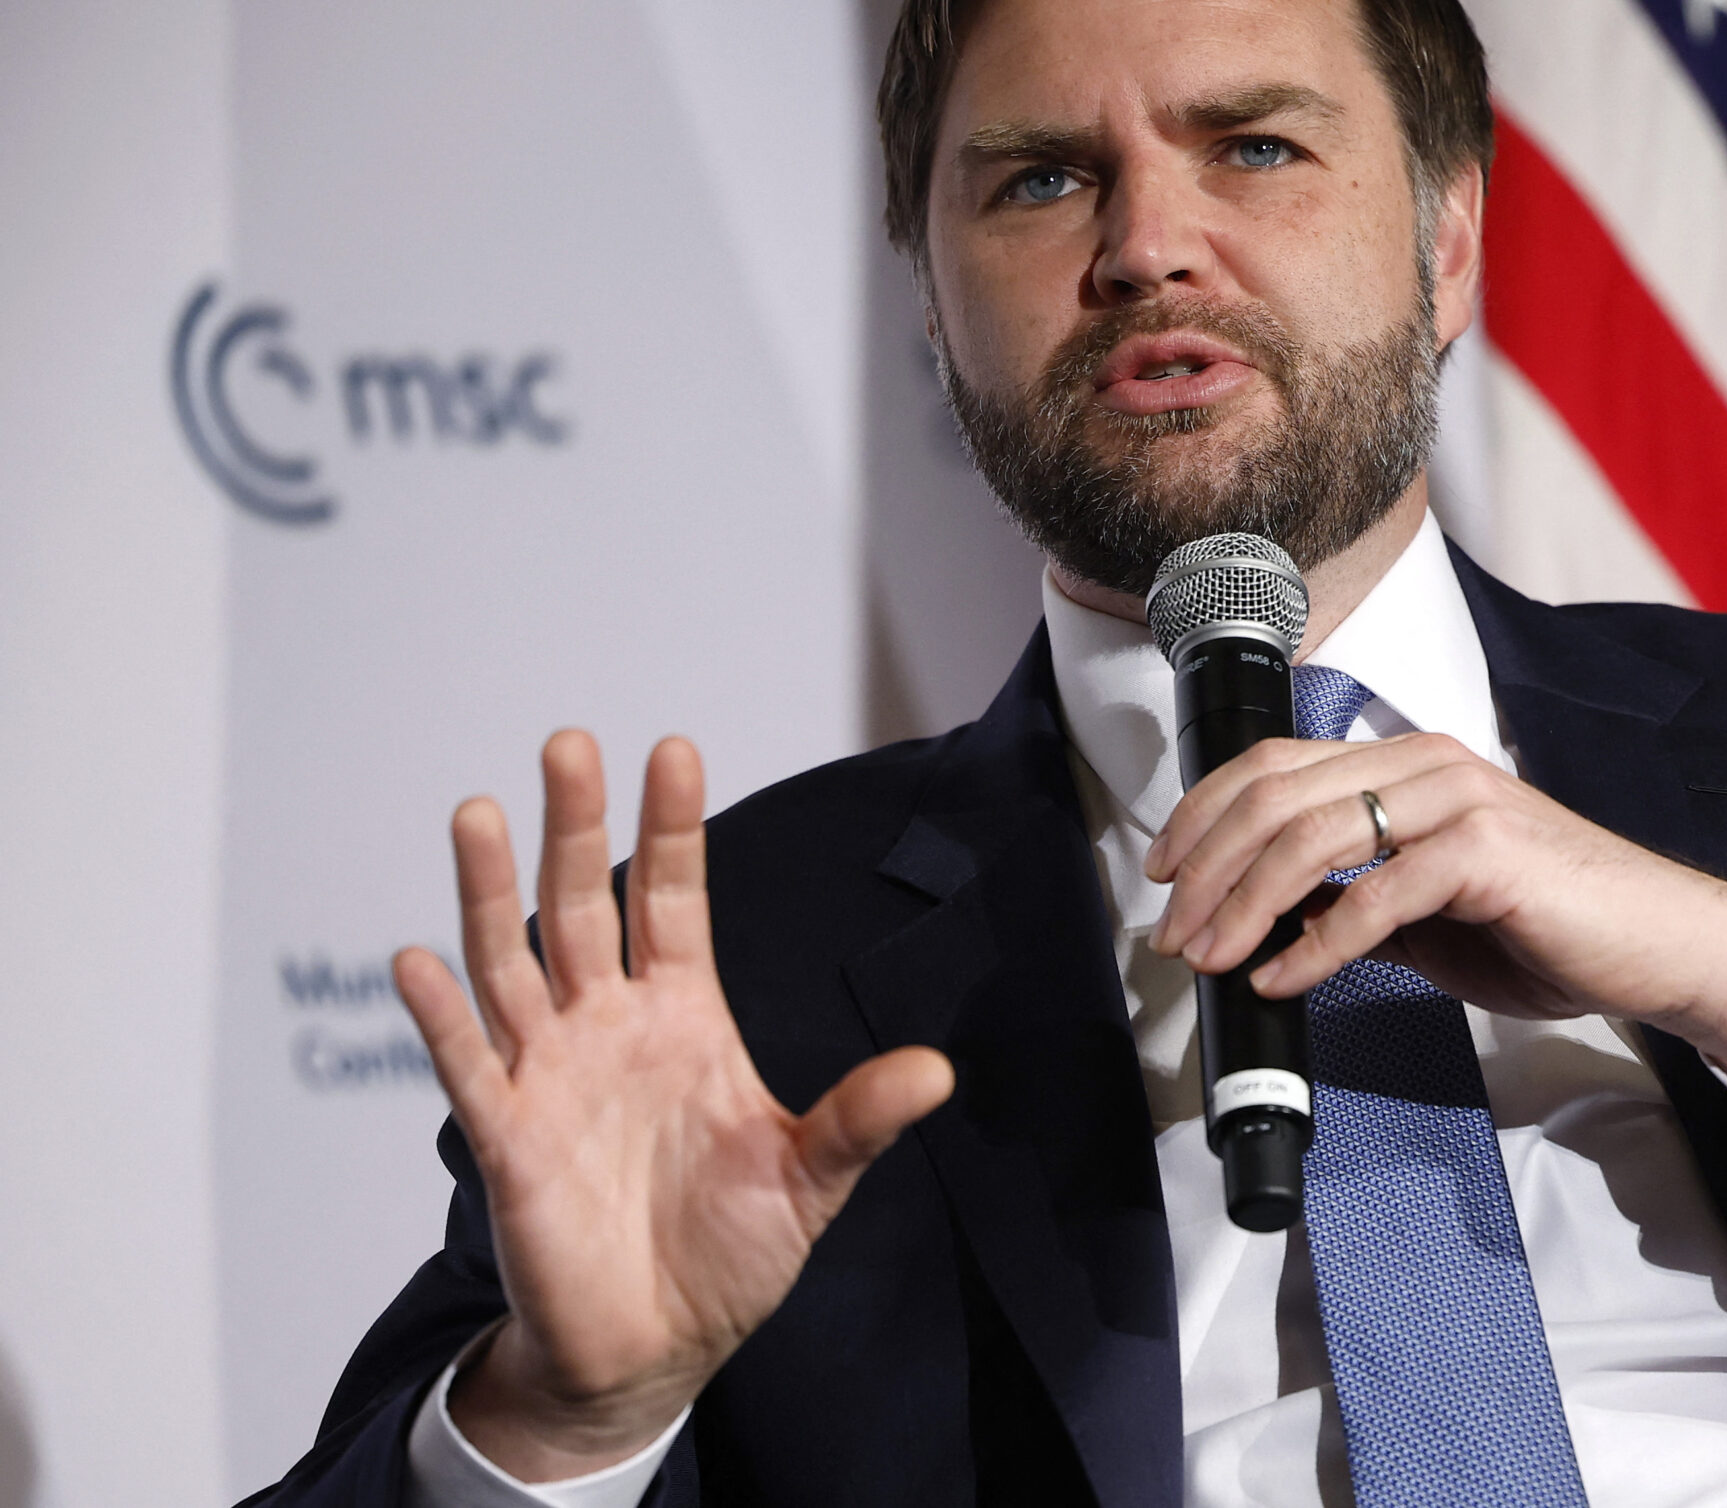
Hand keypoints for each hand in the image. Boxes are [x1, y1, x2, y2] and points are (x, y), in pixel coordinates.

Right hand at [393, 731, 952, 1480]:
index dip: (670, 829)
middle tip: (569, 744)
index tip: (672, 750)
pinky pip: (467, 1066)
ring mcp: (551, 1074)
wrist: (660, 1349)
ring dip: (491, 891)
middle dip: (576, 827)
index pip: (671, 901)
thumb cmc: (733, 1254)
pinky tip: (418, 959)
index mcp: (685, 1017)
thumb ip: (860, 1118)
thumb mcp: (811, 1178)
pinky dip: (439, 1015)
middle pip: (583, 907)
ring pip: (512, 964)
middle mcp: (610, 1027)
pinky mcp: (507, 1138)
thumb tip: (940, 1070)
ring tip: (481, 812)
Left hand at [1142, 734, 1726, 1091]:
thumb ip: (1356, 898)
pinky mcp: (1486, 851)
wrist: (1656, 948)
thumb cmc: (1549, 928)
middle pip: (1277, 795)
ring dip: (1244, 905)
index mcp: (1408, 762)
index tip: (1163, 871)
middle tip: (1174, 933)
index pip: (1277, 763)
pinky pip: (1375, 896)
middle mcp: (1426, 764)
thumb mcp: (1429, 910)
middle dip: (1207, 868)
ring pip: (1312, 836)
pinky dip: (1315, 944)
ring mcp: (1458, 800)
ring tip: (1214, 958)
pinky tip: (1286, 979)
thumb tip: (1271, 919)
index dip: (1205, 813)